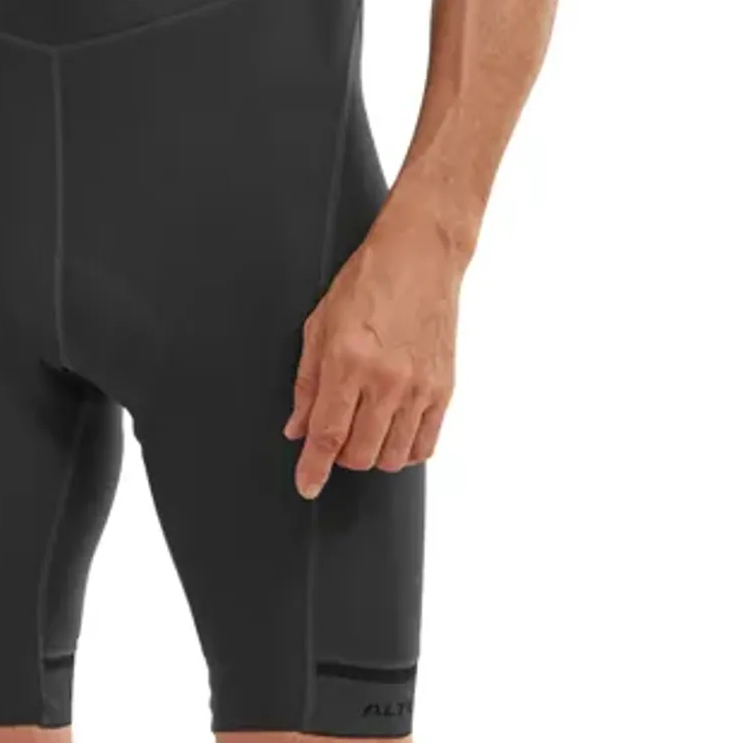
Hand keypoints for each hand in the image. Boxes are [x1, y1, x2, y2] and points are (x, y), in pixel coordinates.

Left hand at [284, 207, 459, 498]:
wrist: (421, 256)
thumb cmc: (367, 281)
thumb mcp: (319, 325)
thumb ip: (306, 383)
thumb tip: (297, 428)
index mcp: (348, 361)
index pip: (327, 434)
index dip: (313, 468)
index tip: (307, 485)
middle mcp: (386, 380)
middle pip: (360, 454)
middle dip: (341, 457)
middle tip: (336, 437)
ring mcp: (420, 387)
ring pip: (394, 457)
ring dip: (373, 455)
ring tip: (365, 430)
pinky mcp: (444, 388)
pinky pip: (426, 444)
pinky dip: (406, 450)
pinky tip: (394, 431)